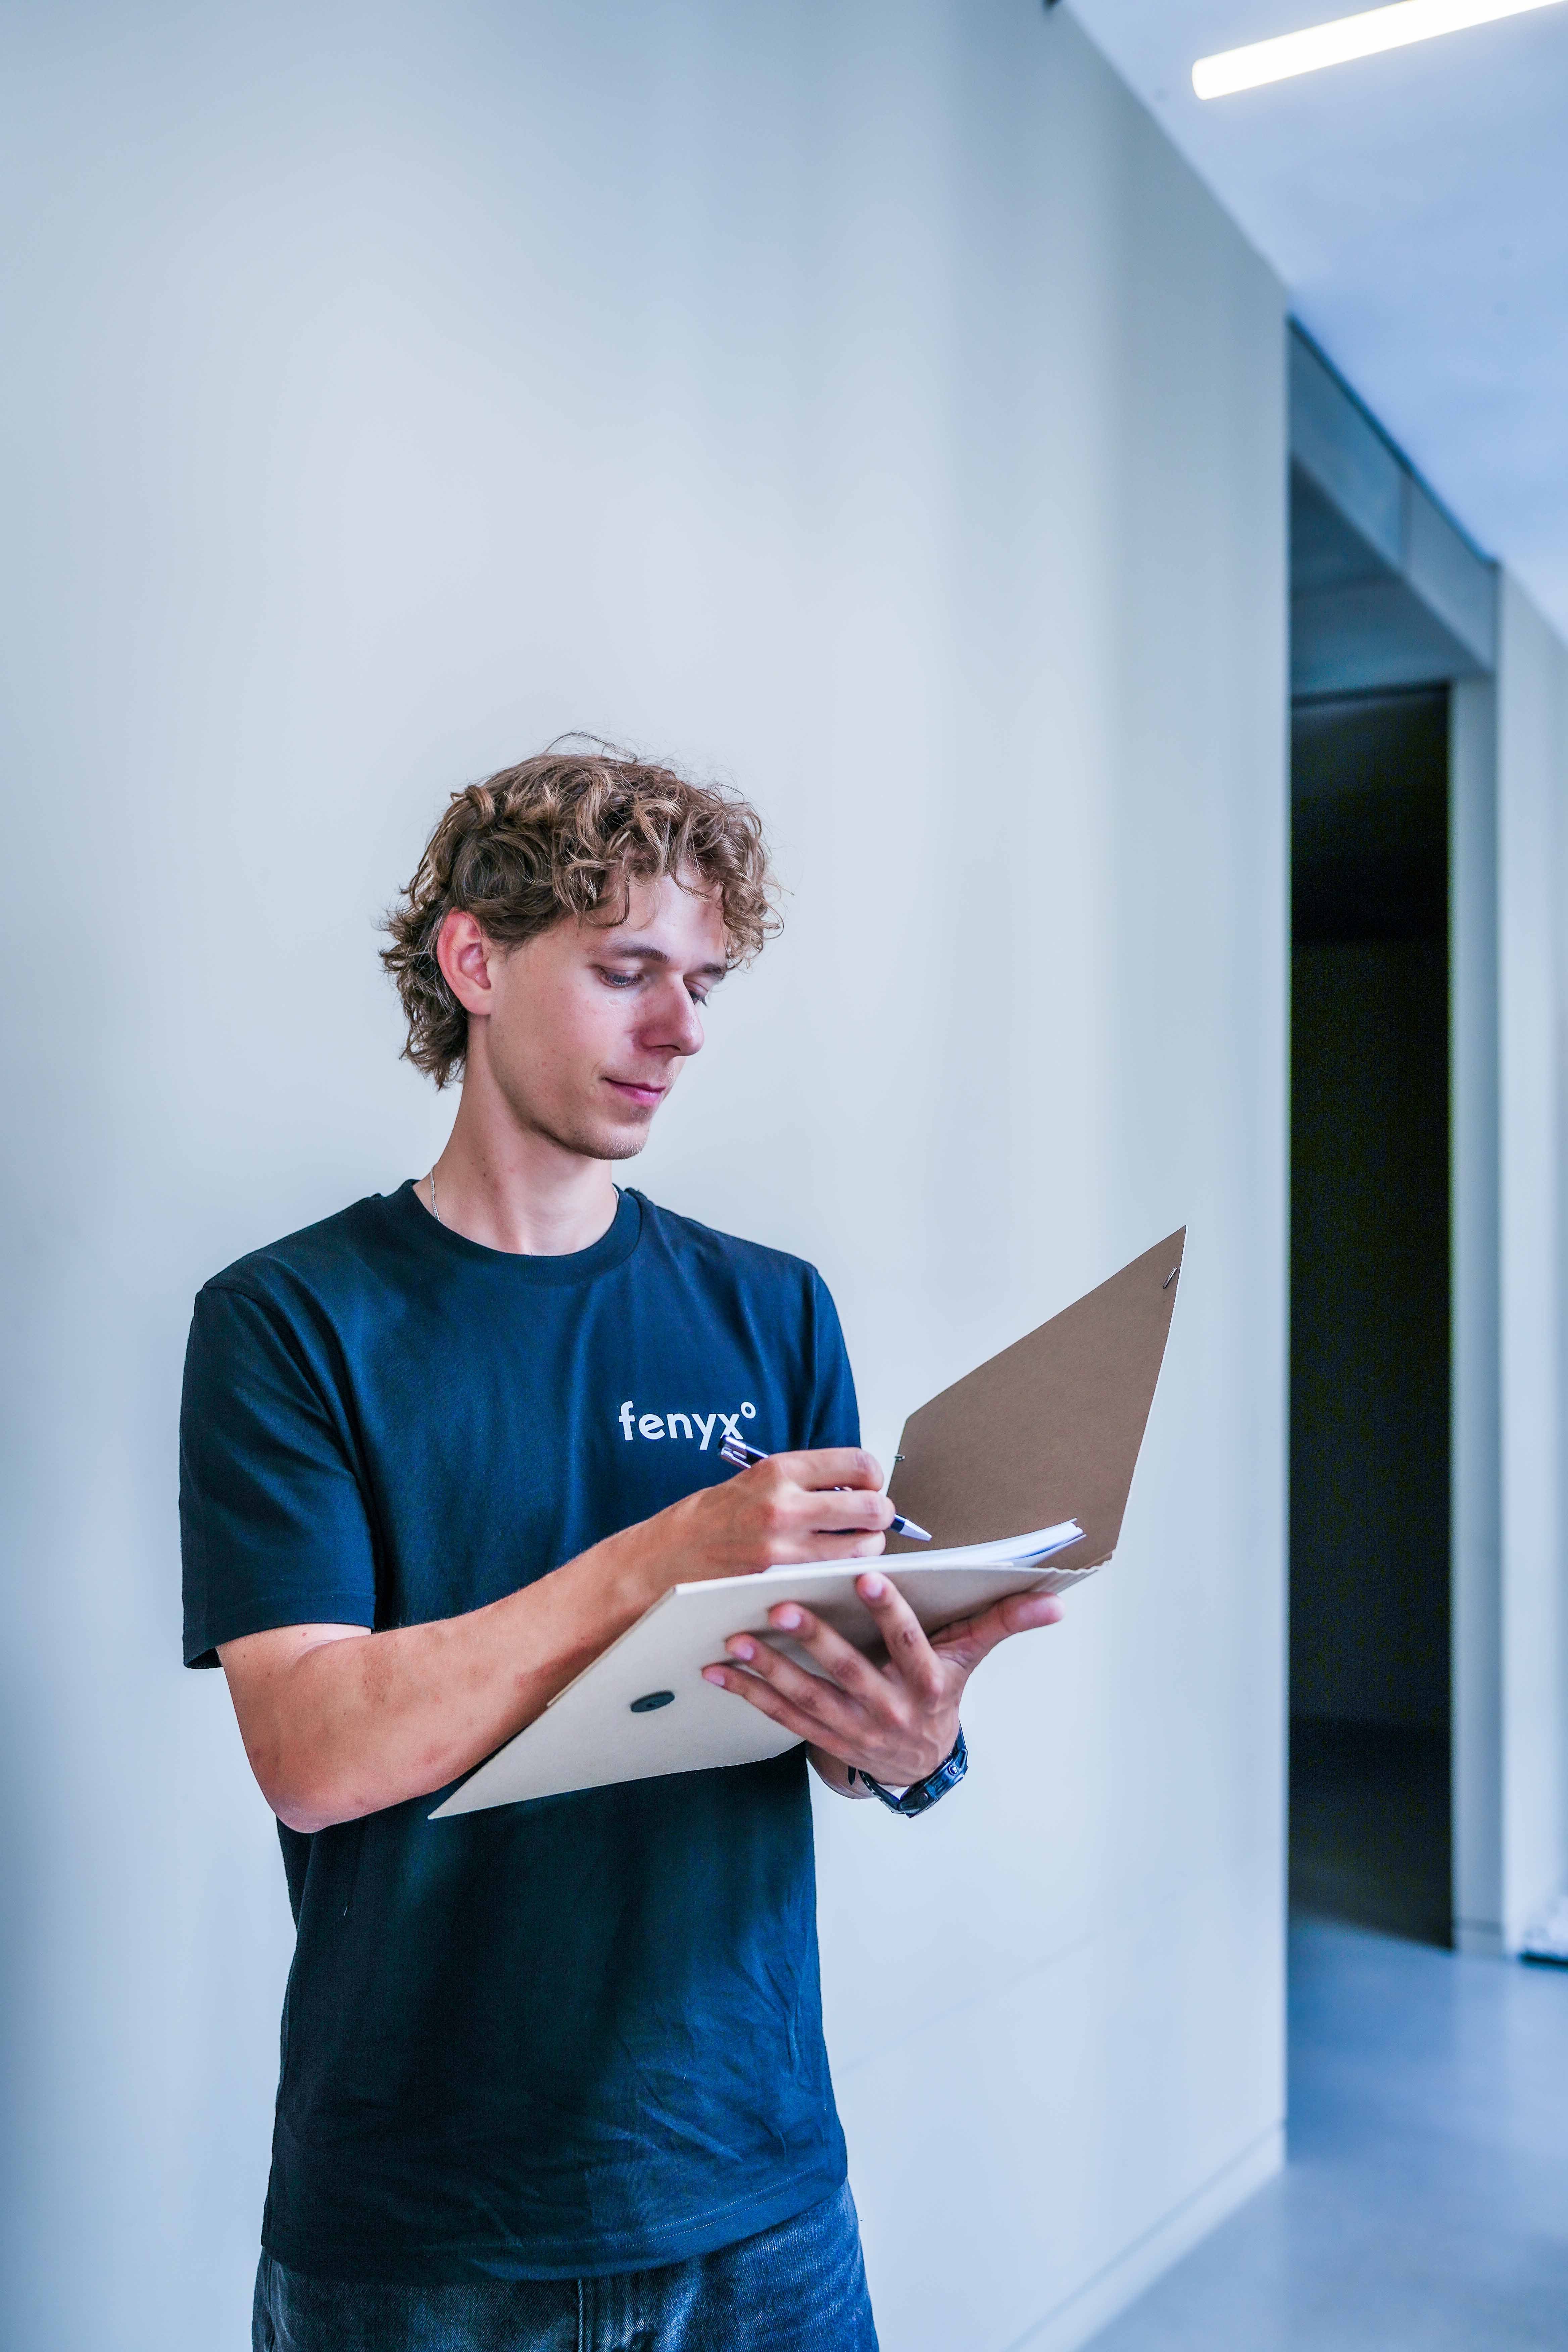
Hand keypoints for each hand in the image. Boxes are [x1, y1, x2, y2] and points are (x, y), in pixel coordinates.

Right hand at [611, 1448, 891, 1596]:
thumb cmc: (707, 1519)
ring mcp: (784, 1547)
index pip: (856, 1464)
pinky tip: (831, 1566)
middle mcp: (785, 1505)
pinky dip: (845, 1571)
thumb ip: (801, 1480)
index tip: (869, 1484)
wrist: (664, 1558)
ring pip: (862, 1548)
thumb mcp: (753, 1480)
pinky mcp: (781, 1580)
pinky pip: (835, 1574)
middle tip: (872, 1517)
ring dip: (868, 1546)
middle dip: (880, 1513)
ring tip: (852, 1544)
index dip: (873, 1476)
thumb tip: (849, 1485)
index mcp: (778, 1470)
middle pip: (870, 1507)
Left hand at [701, 1573, 1063, 1791]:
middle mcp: (889, 1709)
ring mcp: (853, 1728)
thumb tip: (1054, 1599)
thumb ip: (1003, 1621)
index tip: (868, 1577)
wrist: (922, 1762)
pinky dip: (749, 1694)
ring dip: (769, 1668)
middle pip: (850, 1672)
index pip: (911, 1644)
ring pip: (807, 1697)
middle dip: (815, 1640)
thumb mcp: (972, 1657)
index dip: (891, 1613)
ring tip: (737, 1638)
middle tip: (781, 1605)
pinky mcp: (822, 1737)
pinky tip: (720, 1670)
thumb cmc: (943, 1691)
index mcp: (926, 1683)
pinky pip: (782, 1716)